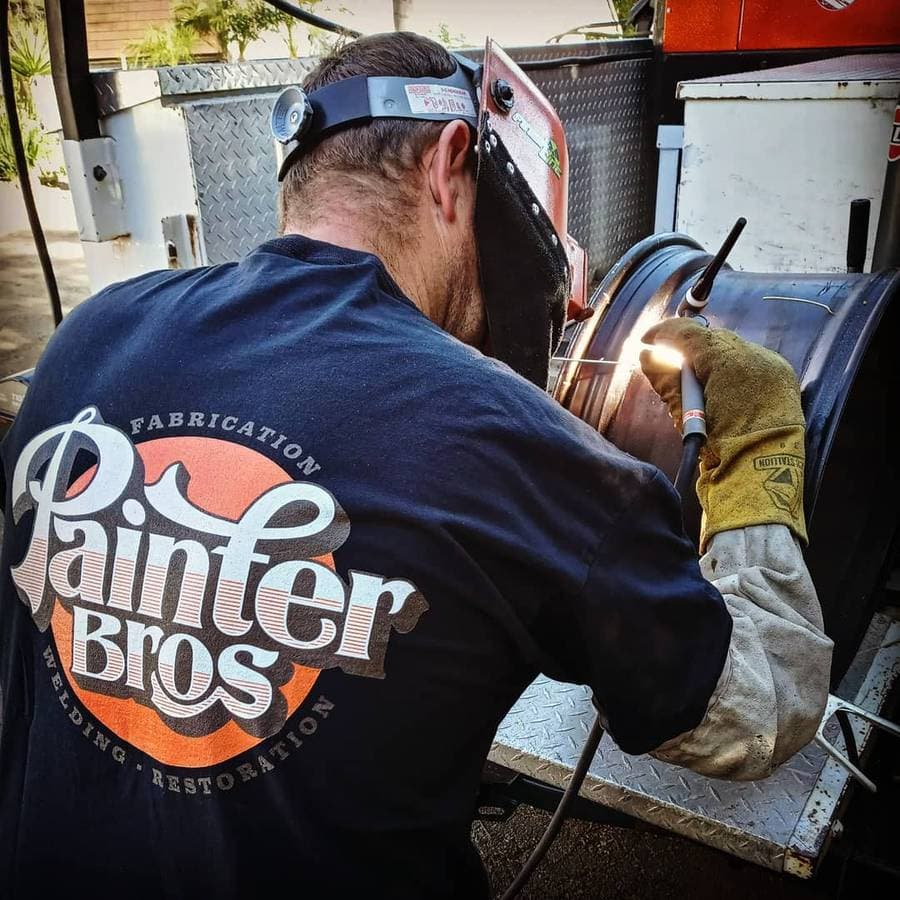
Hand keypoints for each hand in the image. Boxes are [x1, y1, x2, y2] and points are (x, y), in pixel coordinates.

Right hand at [640, 318, 807, 548]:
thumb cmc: (722, 453)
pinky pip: (748, 361)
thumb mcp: (686, 415)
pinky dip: (727, 367)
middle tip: (663, 358)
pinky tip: (714, 385)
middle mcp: (758, 359)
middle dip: (686, 346)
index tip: (646, 340)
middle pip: (712, 338)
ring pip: (731, 348)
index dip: (665, 333)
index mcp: (733, 365)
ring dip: (707, 357)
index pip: (692, 335)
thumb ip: (667, 380)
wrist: (760, 484)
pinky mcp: (781, 380)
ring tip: (689, 377)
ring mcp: (773, 369)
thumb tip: (647, 355)